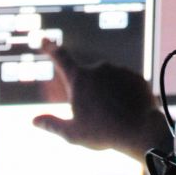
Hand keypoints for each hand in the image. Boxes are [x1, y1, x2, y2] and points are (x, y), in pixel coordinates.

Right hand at [32, 39, 170, 155]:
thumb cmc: (104, 134)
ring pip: (107, 82)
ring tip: (114, 118)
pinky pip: (124, 84)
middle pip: (87, 78)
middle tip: (96, 117)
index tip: (44, 40)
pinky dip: (123, 94)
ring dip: (107, 95)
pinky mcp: (135, 76)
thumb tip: (34, 120)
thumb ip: (52, 124)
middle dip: (89, 93)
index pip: (61, 58)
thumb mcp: (72, 133)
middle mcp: (98, 68)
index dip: (51, 48)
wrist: (141, 132)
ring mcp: (119, 70)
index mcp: (79, 79)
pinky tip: (126, 111)